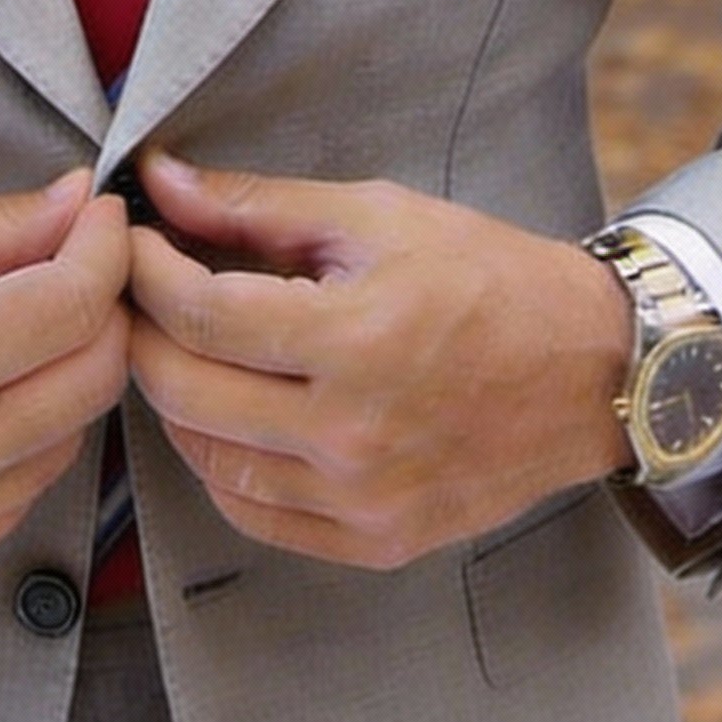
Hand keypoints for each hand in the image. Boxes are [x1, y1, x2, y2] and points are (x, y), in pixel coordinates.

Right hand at [0, 170, 129, 585]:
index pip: (80, 303)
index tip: (100, 217)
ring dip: (63, 373)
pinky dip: (25, 435)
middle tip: (70, 263)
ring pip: (71, 435)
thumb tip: (78, 202)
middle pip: (98, 375)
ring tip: (11, 327)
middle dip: (99, 307)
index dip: (105, 246)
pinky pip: (23, 488)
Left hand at [127, 153, 633, 568]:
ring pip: (208, 461)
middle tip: (140, 290)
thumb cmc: (484, 276)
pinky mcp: (376, 541)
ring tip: (181, 345)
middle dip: (143, 330)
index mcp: (356, 339)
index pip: (201, 313)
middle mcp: (354, 434)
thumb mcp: (375, 215)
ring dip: (174, 399)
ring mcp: (364, 499)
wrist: (589, 369)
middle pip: (186, 391)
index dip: (146, 271)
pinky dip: (220, 464)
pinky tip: (226, 413)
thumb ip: (257, 204)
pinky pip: (255, 515)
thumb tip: (161, 181)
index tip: (133, 239)